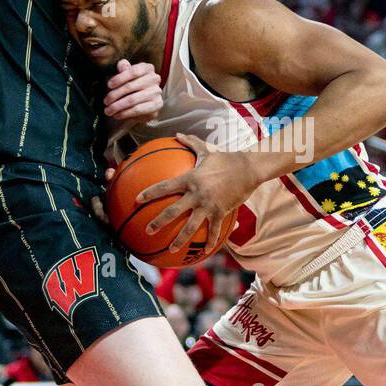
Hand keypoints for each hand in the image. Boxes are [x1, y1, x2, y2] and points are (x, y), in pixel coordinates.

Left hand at [104, 60, 161, 123]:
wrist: (140, 104)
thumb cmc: (130, 87)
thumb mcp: (125, 77)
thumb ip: (124, 70)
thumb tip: (122, 63)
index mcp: (147, 68)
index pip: (133, 71)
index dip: (119, 78)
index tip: (108, 85)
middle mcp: (155, 78)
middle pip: (130, 86)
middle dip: (114, 95)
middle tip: (105, 101)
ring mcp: (157, 92)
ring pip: (132, 99)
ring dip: (117, 106)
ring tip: (108, 110)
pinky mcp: (157, 105)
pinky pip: (138, 109)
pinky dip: (125, 113)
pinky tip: (117, 115)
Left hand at [137, 133, 254, 253]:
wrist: (248, 170)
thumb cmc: (226, 159)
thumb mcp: (207, 151)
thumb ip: (191, 143)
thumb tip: (178, 134)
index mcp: (190, 179)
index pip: (165, 187)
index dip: (149, 193)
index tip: (137, 200)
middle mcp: (196, 194)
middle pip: (173, 211)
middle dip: (158, 222)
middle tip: (147, 230)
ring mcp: (208, 205)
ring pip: (190, 226)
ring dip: (179, 240)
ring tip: (170, 249)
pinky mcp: (220, 213)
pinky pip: (213, 230)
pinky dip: (210, 241)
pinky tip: (205, 251)